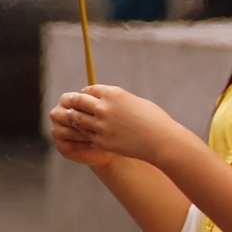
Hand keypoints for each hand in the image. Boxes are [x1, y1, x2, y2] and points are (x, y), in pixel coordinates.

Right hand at [50, 92, 113, 169]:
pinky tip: (94, 144)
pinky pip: (69, 146)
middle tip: (100, 126)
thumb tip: (100, 101)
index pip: (73, 101)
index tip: (102, 113)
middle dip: (84, 122)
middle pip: (67, 116)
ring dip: (84, 134)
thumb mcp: (103, 110)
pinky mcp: (60, 145)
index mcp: (66, 100)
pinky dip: (82, 145)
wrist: (107, 141)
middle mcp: (58, 113)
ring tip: (99, 135)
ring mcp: (57, 130)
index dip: (88, 108)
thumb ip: (97, 103)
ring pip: (68, 131)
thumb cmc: (106, 121)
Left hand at [54, 85, 179, 165]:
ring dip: (76, 117)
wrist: (160, 141)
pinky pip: (85, 134)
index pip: (89, 89)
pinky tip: (87, 132)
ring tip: (76, 118)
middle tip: (71, 103)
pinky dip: (84, 132)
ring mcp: (100, 126)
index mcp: (113, 94)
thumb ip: (117, 100)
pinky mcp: (101, 141)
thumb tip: (106, 100)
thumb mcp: (134, 101)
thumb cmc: (153, 119)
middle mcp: (104, 108)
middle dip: (75, 102)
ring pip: (77, 119)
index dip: (85, 93)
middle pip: (79, 102)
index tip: (83, 95)